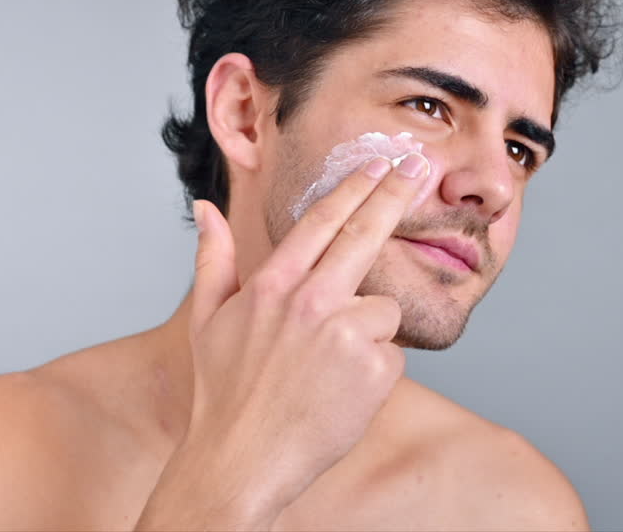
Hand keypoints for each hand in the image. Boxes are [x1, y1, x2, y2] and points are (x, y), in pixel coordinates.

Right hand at [155, 152, 433, 527]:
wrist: (242, 459)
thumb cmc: (223, 392)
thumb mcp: (208, 319)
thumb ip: (213, 258)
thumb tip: (205, 208)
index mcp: (272, 285)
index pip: (322, 220)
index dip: (355, 186)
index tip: (379, 162)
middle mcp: (310, 300)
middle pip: (365, 233)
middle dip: (394, 193)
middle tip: (417, 164)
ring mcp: (344, 333)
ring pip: (381, 310)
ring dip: (366, 332)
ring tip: (327, 370)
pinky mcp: (373, 369)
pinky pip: (391, 355)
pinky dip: (374, 371)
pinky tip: (341, 392)